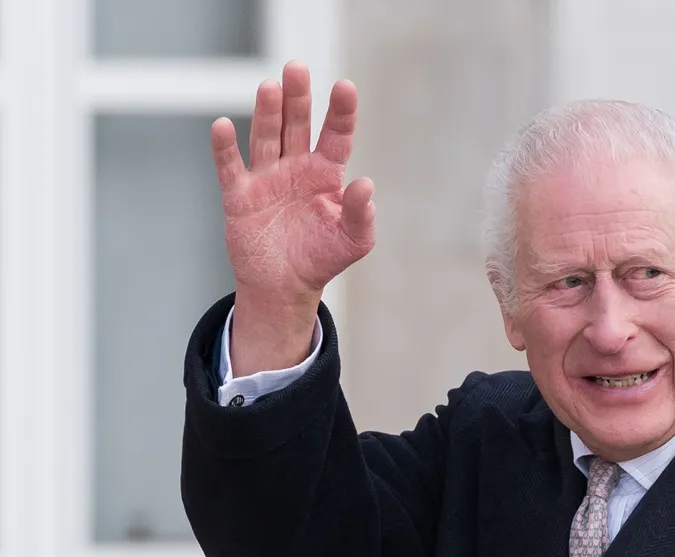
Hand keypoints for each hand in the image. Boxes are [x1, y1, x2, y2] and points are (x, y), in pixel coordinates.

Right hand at [212, 60, 375, 303]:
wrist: (284, 286)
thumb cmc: (321, 258)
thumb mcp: (353, 241)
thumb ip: (361, 214)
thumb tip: (366, 185)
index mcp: (326, 174)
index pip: (336, 135)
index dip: (341, 111)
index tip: (344, 86)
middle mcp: (295, 167)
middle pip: (297, 125)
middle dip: (298, 98)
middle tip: (297, 68)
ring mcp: (266, 178)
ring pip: (266, 137)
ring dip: (267, 113)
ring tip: (271, 87)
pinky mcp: (239, 195)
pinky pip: (230, 167)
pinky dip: (225, 148)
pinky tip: (223, 126)